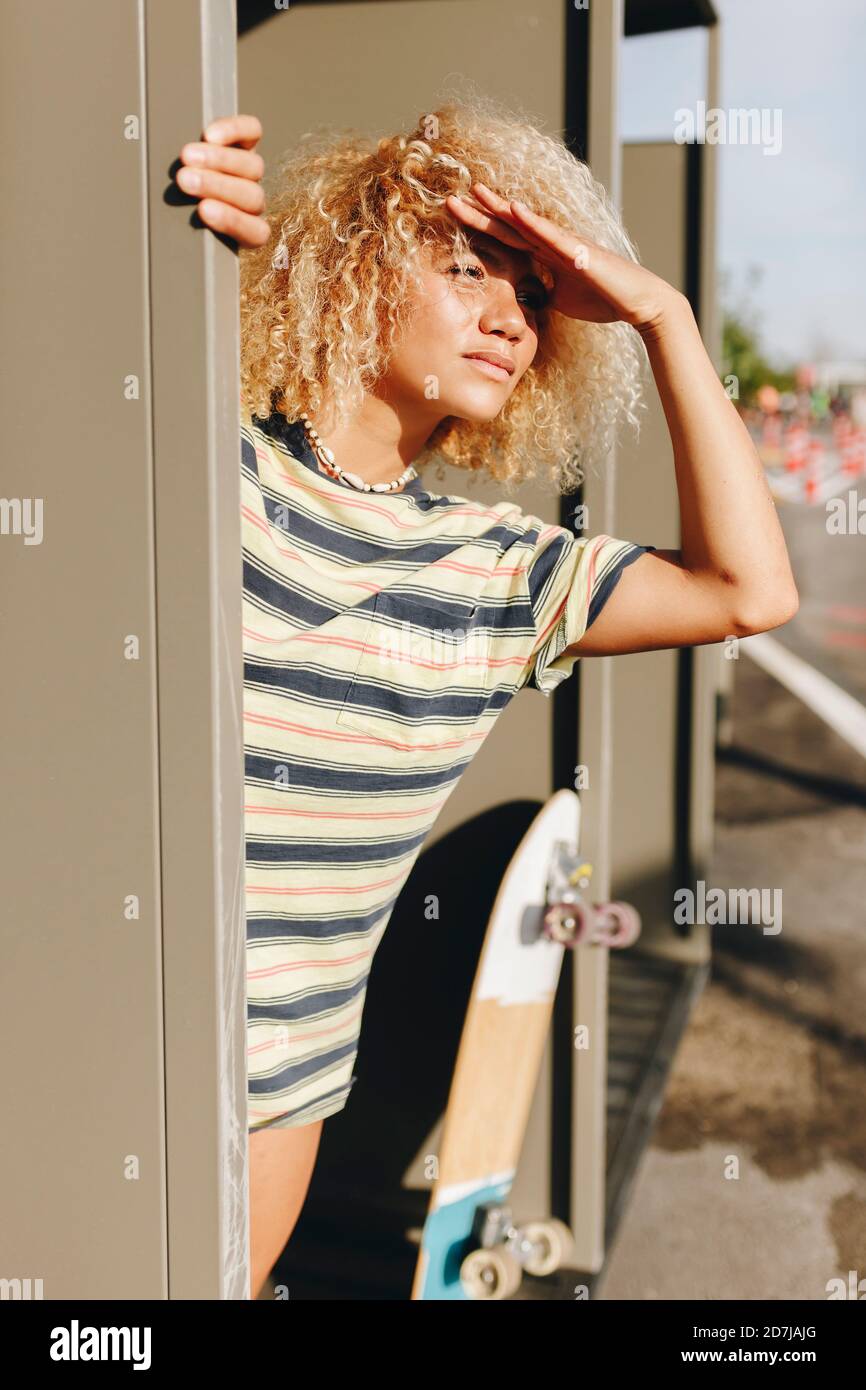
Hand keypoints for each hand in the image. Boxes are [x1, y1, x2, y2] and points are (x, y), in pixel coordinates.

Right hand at [175, 114, 270, 248]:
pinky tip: (209, 134)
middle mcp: (253, 203)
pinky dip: (233, 130)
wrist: (176, 177)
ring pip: (252, 166)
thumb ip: (186, 234)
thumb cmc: (178, 215)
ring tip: (186, 156)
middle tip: (184, 180)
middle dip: (216, 186)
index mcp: (249, 232)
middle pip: (251, 196)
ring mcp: (251, 172)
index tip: (203, 211)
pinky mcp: (247, 142)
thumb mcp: (183, 232)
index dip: (233, 221)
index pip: (255, 232)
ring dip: (218, 160)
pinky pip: (252, 132)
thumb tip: (163, 237)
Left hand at [445, 182, 681, 334]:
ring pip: (524, 223)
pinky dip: (531, 221)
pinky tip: (512, 208)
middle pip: (508, 225)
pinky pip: (550, 234)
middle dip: (478, 212)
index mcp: (546, 254)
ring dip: (498, 207)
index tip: (455, 218)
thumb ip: (542, 292)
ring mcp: (565, 243)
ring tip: (474, 190)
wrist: (638, 303)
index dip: (480, 227)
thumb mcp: (561, 300)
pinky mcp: (579, 251)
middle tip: (449, 198)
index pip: (506, 239)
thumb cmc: (603, 299)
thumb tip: (523, 297)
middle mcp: (552, 242)